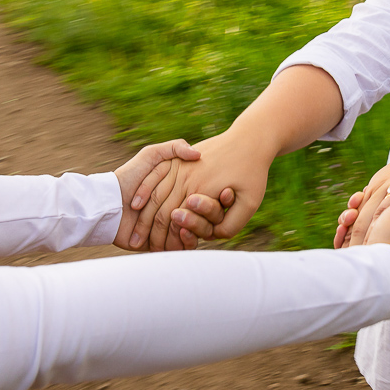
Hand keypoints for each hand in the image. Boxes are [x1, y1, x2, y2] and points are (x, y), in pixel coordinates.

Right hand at [129, 131, 273, 250]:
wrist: (251, 138)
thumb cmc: (254, 171)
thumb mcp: (251, 202)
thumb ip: (231, 224)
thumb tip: (213, 236)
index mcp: (202, 191)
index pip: (177, 221)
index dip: (167, 238)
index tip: (158, 251)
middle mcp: (188, 179)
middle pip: (162, 210)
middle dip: (148, 231)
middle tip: (137, 246)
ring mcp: (181, 166)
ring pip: (155, 194)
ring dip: (143, 216)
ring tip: (135, 234)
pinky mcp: (178, 158)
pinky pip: (155, 175)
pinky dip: (144, 191)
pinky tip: (136, 204)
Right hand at [337, 160, 389, 279]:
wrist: (384, 269)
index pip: (389, 198)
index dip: (374, 193)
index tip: (364, 193)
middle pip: (370, 209)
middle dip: (357, 206)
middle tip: (352, 209)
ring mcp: (378, 243)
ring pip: (356, 223)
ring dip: (347, 218)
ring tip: (346, 220)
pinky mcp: (363, 255)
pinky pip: (348, 240)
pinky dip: (341, 234)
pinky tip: (340, 232)